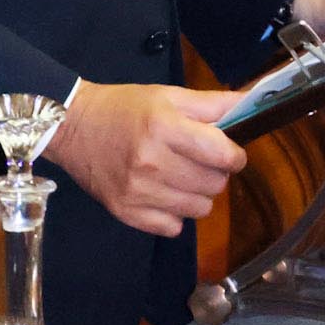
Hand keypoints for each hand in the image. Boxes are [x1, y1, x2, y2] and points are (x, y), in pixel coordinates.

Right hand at [45, 82, 247, 234]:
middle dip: (215, 172)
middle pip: (213, 184)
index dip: (234, 155)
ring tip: (181, 176)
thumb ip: (212, 103)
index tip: (230, 152)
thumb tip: (251, 104)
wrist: (73, 127)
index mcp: (164, 127)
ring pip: (198, 209)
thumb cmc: (125, 108)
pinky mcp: (127, 213)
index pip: (221, 154)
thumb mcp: (168, 96)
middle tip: (199, 160)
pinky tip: (163, 193)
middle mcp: (151, 162)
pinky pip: (173, 228)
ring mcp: (138, 192)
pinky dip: (174, 214)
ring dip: (197, 194)